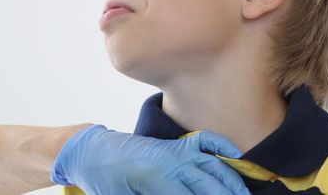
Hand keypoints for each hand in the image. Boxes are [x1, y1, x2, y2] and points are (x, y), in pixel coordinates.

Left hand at [52, 125, 250, 194]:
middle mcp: (168, 160)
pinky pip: (205, 141)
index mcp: (153, 178)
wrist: (90, 152)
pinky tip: (237, 160)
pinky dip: (223, 149)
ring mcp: (173, 149)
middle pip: (209, 185)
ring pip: (213, 166)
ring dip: (232, 183)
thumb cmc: (102, 181)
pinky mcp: (174, 144)